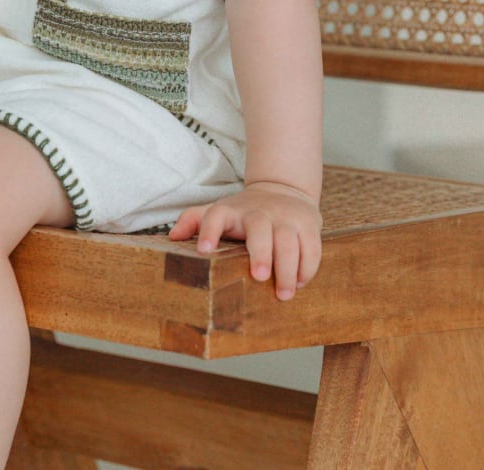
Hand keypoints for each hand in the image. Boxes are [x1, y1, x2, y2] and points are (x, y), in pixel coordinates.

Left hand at [168, 181, 321, 299]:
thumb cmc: (245, 212)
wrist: (283, 190)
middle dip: (261, 253)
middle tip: (259, 276)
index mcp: (232, 211)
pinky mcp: (308, 225)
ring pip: (290, 241)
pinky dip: (307, 267)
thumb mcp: (219, 211)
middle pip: (260, 229)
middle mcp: (259, 213)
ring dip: (288, 268)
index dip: (209, 230)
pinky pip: (312, 247)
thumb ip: (194, 221)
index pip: (216, 215)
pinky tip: (299, 282)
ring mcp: (286, 218)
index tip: (203, 251)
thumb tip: (172, 237)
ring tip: (283, 294)